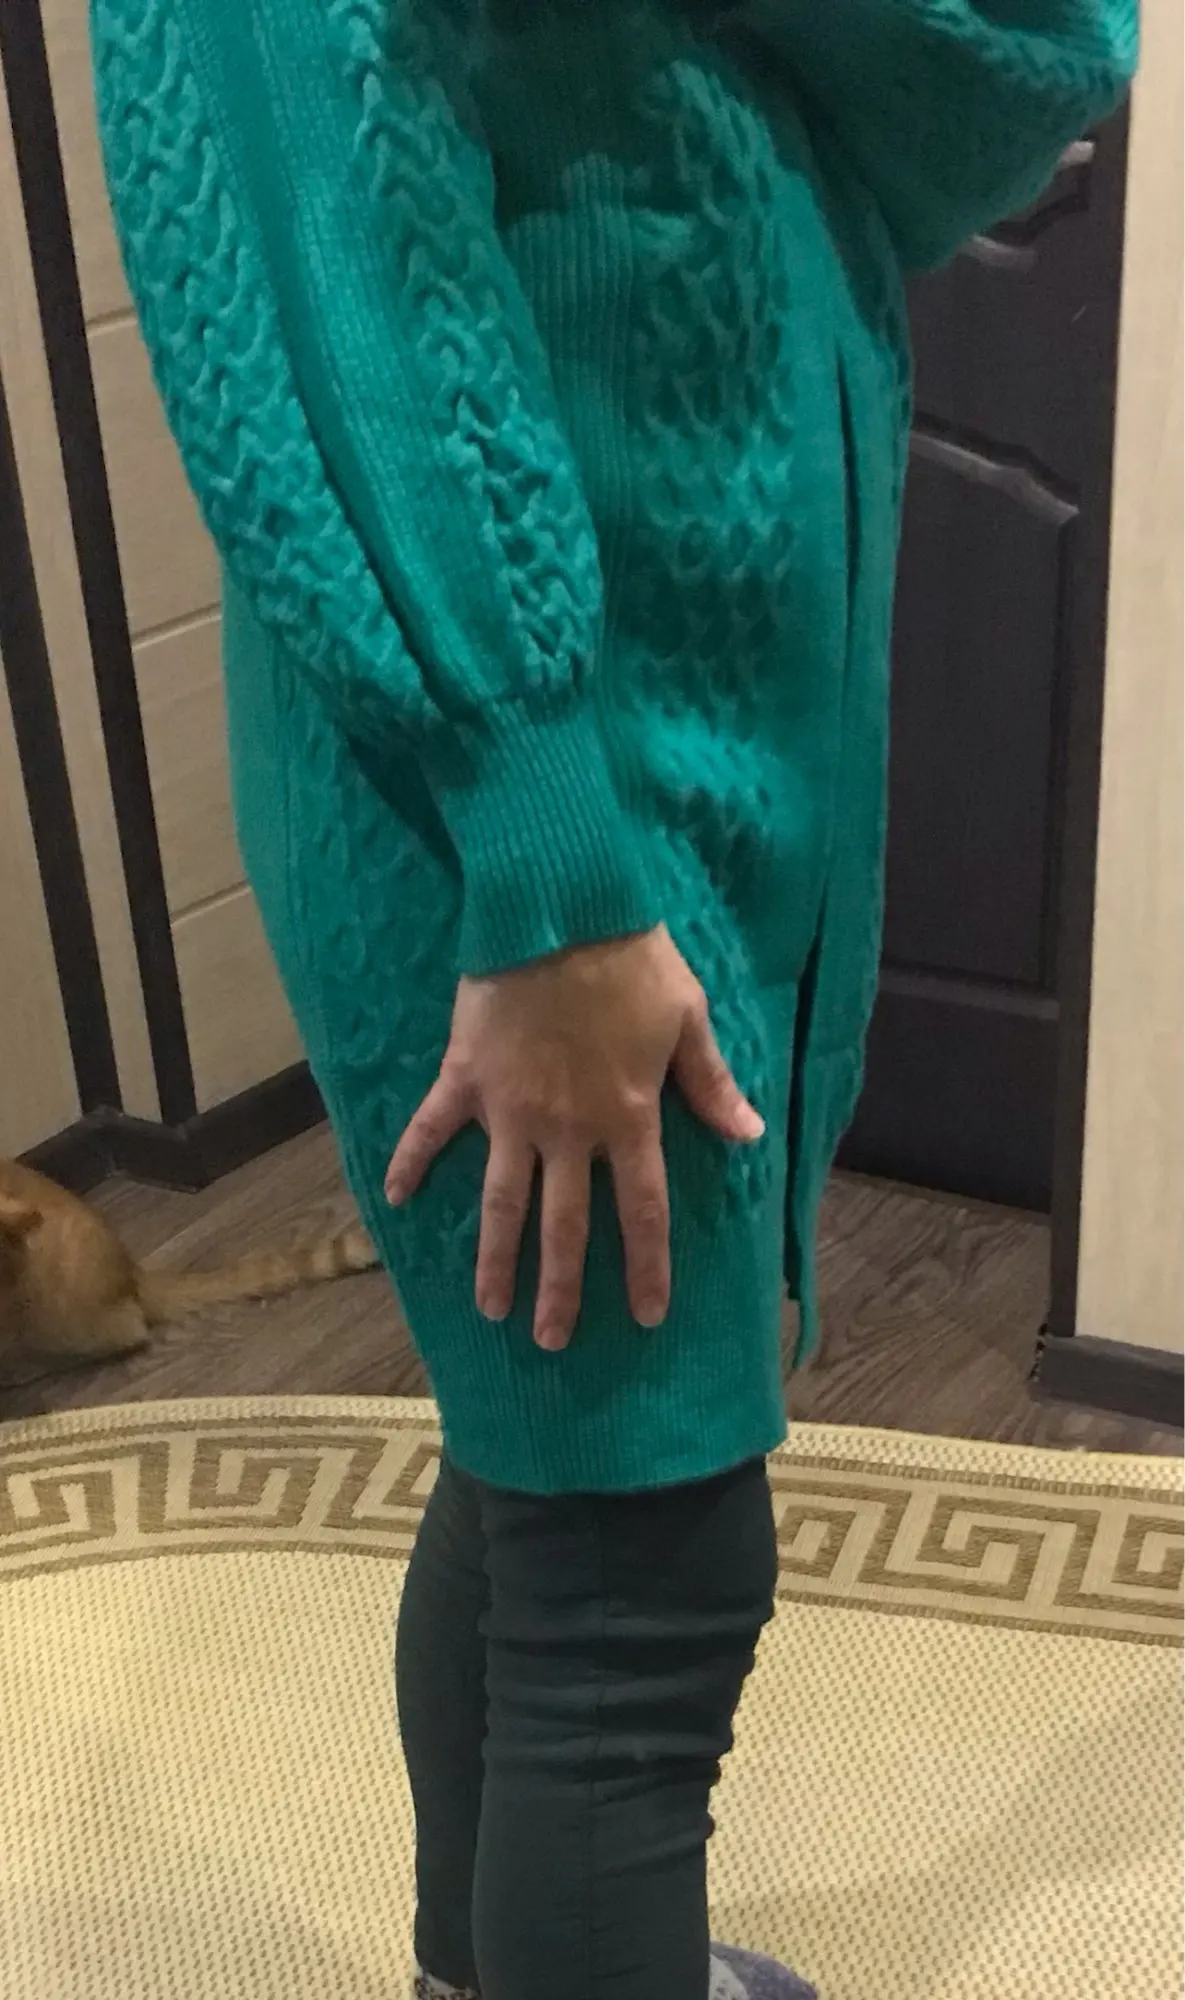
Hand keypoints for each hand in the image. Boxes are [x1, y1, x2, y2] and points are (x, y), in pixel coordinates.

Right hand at [384, 924, 762, 1350]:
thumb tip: (749, 1134)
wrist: (559, 909)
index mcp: (628, 1118)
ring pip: (502, 1200)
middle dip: (559, 1289)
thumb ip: (711, 1084)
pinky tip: (393, 1199)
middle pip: (564, 1225)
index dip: (644, 1267)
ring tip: (490, 1307)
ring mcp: (512, 1109)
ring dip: (495, 1257)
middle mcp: (569, 1129)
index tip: (644, 1316)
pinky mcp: (467, 1078)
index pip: (641, 1211)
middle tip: (550, 1341)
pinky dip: (411, 1162)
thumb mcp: (689, 1019)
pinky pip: (433, 1129)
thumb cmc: (632, 960)